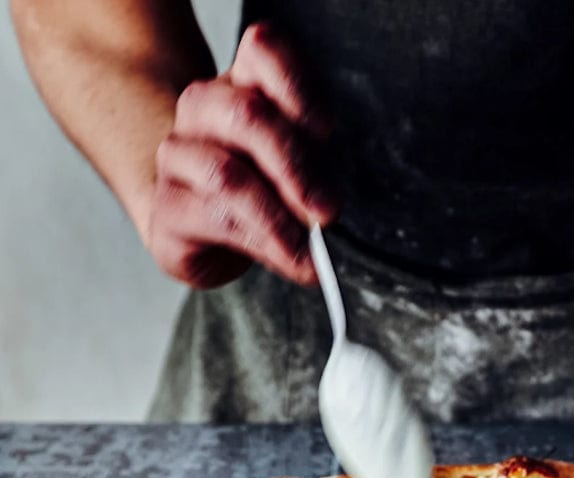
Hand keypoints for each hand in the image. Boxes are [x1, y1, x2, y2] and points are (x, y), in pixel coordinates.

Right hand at [147, 21, 337, 288]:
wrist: (208, 238)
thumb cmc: (265, 194)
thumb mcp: (300, 171)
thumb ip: (317, 172)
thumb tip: (334, 210)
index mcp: (243, 84)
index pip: (262, 50)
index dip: (298, 85)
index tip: (327, 132)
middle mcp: (203, 110)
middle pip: (245, 115)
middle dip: (296, 168)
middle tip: (329, 212)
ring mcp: (178, 157)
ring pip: (227, 176)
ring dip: (278, 216)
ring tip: (309, 248)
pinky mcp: (168, 210)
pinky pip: (215, 220)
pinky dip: (262, 243)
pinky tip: (289, 259)